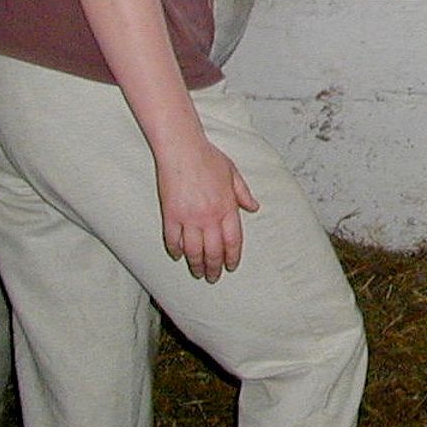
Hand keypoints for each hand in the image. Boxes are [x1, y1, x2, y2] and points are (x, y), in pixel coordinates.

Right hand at [157, 141, 259, 281]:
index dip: (233, 257)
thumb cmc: (208, 157)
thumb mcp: (232, 173)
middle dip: (214, 268)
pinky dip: (176, 250)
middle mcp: (210, 217)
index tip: (231, 266)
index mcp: (227, 207)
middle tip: (213, 277)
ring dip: (196, 265)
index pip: (233, 241)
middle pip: (214, 251)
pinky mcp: (171, 215)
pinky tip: (178, 255)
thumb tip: (254, 207)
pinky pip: (173, 240)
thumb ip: (243, 193)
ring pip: (194, 251)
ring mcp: (189, 217)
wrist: (182, 149)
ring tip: (197, 273)